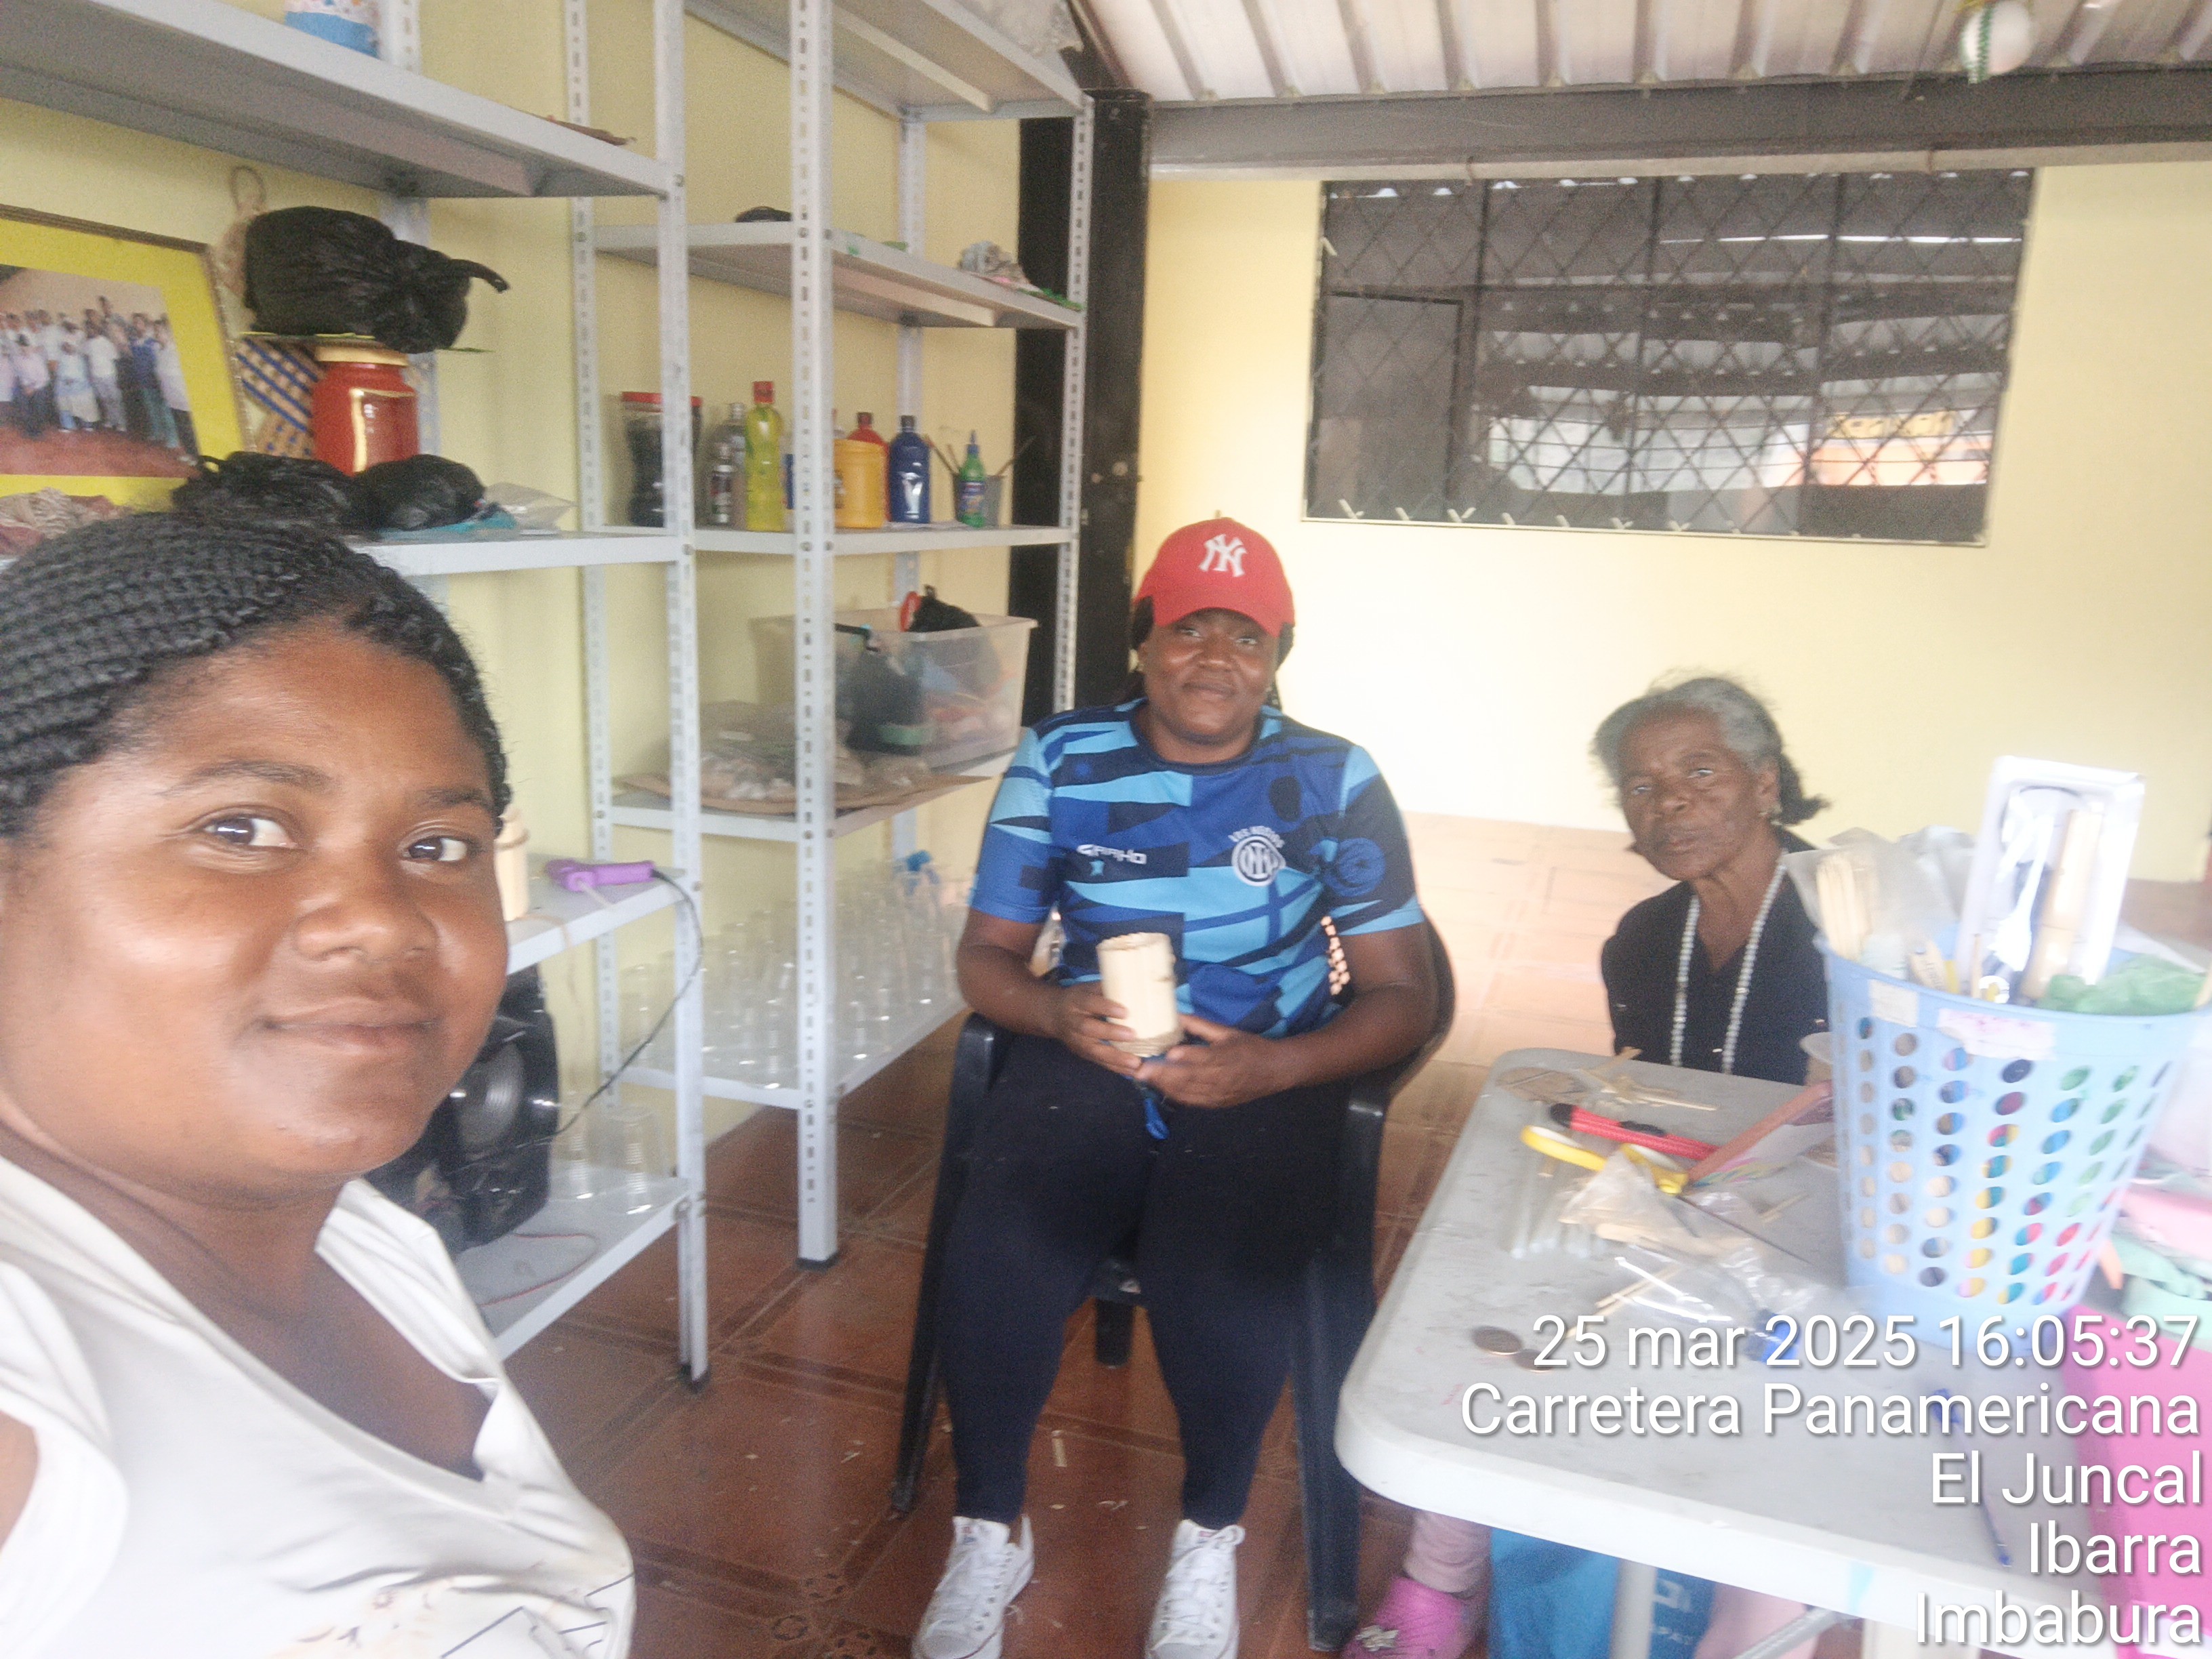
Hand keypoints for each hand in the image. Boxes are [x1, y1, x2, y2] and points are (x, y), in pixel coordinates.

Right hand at [1052, 984, 1143, 1077]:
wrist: (1054, 1015)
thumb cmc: (1078, 999)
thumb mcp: (1088, 988)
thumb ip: (1106, 988)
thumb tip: (1133, 987)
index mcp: (1075, 1002)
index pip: (1089, 1003)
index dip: (1106, 1007)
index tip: (1125, 1011)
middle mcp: (1073, 1022)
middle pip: (1089, 1029)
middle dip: (1111, 1033)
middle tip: (1132, 1035)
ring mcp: (1077, 1041)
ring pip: (1094, 1051)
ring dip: (1115, 1057)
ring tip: (1135, 1062)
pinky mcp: (1082, 1054)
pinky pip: (1099, 1062)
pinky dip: (1116, 1068)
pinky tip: (1133, 1071)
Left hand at [1136, 1015, 1290, 1108]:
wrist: (1275, 1071)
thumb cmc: (1251, 1048)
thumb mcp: (1227, 1032)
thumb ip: (1200, 1026)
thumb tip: (1176, 1015)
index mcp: (1226, 1057)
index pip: (1202, 1058)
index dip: (1184, 1057)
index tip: (1165, 1053)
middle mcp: (1221, 1078)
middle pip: (1189, 1079)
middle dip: (1163, 1076)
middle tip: (1140, 1070)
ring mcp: (1219, 1094)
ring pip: (1187, 1093)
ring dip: (1165, 1086)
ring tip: (1145, 1078)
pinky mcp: (1217, 1104)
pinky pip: (1193, 1101)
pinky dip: (1176, 1095)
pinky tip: (1162, 1088)